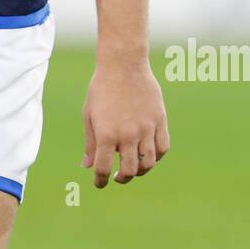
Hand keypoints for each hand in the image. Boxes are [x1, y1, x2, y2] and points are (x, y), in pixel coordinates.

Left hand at [82, 57, 169, 187]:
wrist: (123, 65)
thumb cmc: (101, 89)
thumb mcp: (89, 115)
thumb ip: (91, 143)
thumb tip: (87, 166)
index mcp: (107, 134)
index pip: (103, 169)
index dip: (100, 181)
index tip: (100, 183)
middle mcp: (128, 135)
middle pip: (129, 171)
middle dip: (122, 178)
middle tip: (118, 176)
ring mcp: (146, 128)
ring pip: (148, 163)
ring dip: (140, 170)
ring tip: (133, 167)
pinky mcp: (159, 121)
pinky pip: (162, 148)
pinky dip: (156, 157)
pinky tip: (148, 154)